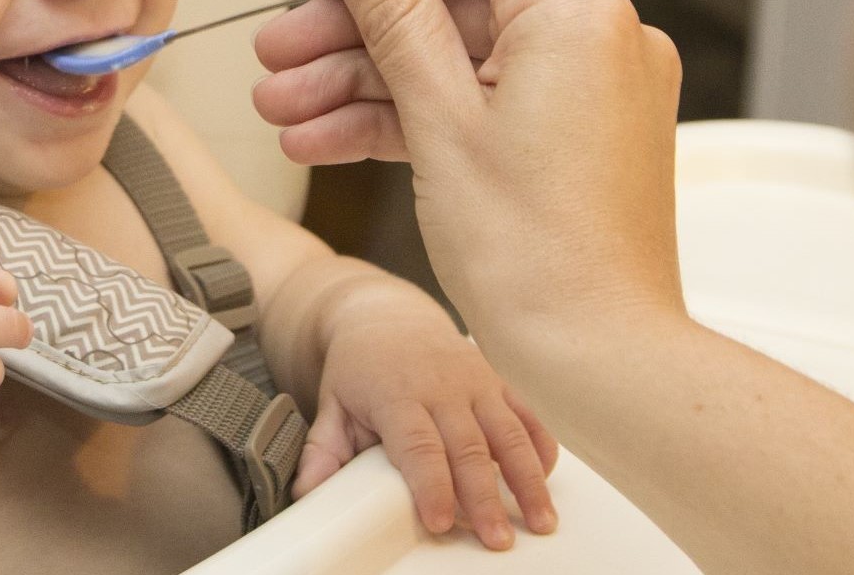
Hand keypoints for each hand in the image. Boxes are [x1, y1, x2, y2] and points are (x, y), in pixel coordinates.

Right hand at [251, 0, 684, 347]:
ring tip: (285, 111)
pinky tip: (329, 141)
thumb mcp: (440, 118)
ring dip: (364, 80)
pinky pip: (478, 104)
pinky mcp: (570, 141)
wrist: (597, 359)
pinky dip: (409, 118)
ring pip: (455, 57)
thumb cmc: (539, 259)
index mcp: (579, 15)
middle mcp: (597, 42)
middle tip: (281, 52)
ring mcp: (586, 94)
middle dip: (356, 25)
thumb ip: (392, 12)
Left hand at [297, 286, 557, 549]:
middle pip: (469, 447)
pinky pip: (527, 416)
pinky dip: (541, 448)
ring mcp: (476, 382)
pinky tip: (546, 482)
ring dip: (528, 481)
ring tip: (541, 522)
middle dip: (485, 497)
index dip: (432, 485)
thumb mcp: (331, 403)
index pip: (418, 445)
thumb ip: (322, 451)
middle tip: (496, 539)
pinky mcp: (498, 382)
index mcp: (397, 394)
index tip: (440, 521)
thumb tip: (307, 494)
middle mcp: (442, 386)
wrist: (387, 314)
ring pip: (508, 434)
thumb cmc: (359, 366)